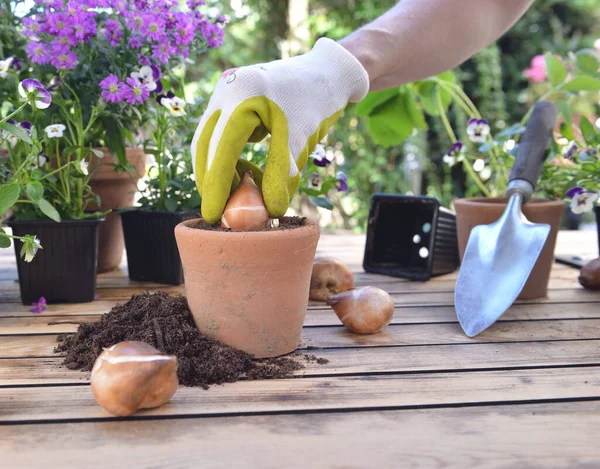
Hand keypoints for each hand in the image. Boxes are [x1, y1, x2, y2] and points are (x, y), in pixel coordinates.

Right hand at [191, 37, 368, 222]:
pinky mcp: (228, 102)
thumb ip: (281, 175)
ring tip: (240, 196)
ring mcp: (224, 94)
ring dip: (219, 172)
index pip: (219, 148)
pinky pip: (220, 137)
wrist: (325, 73)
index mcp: (241, 95)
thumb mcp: (300, 140)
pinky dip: (228, 159)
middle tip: (220, 214)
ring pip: (208, 143)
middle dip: (210, 182)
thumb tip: (269, 211)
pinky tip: (247, 174)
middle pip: (204, 146)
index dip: (214, 185)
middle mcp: (225, 91)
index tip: (212, 215)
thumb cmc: (316, 103)